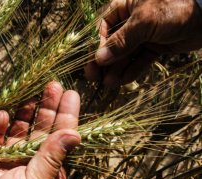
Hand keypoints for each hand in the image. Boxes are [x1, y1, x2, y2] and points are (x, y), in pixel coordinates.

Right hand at [0, 82, 80, 178]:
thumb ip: (52, 158)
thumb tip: (74, 134)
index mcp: (49, 172)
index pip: (61, 138)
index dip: (67, 116)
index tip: (71, 95)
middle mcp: (30, 162)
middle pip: (41, 128)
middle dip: (48, 107)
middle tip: (53, 85)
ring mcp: (7, 159)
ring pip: (18, 128)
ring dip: (25, 109)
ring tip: (31, 89)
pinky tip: (4, 113)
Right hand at [85, 0, 201, 86]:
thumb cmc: (173, 8)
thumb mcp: (143, 23)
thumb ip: (121, 41)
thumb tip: (99, 59)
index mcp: (124, 7)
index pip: (102, 28)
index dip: (96, 46)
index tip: (92, 63)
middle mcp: (131, 20)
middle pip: (112, 43)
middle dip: (104, 61)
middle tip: (94, 78)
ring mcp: (144, 34)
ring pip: (126, 53)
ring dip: (117, 68)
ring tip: (110, 84)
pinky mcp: (156, 45)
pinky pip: (141, 58)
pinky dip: (134, 69)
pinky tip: (126, 80)